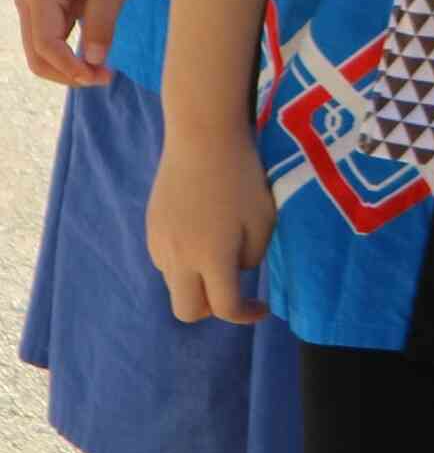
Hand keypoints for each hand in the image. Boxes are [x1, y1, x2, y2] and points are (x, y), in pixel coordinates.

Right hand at [14, 0, 135, 85]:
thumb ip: (102, 22)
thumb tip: (93, 62)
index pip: (46, 43)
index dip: (68, 66)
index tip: (96, 76)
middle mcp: (27, 3)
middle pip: (37, 55)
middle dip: (67, 73)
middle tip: (104, 78)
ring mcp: (32, 9)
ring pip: (41, 54)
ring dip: (68, 69)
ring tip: (103, 73)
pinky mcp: (43, 13)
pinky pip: (51, 44)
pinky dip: (69, 57)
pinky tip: (94, 61)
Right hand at [145, 123, 274, 325]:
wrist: (202, 138)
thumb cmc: (242, 176)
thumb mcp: (263, 219)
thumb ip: (250, 256)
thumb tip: (234, 272)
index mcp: (211, 258)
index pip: (224, 307)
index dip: (246, 314)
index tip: (260, 307)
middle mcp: (179, 258)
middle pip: (187, 310)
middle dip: (212, 309)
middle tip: (234, 289)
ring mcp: (159, 243)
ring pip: (176, 284)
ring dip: (198, 281)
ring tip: (221, 248)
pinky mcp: (151, 229)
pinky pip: (167, 261)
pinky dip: (186, 261)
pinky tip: (203, 232)